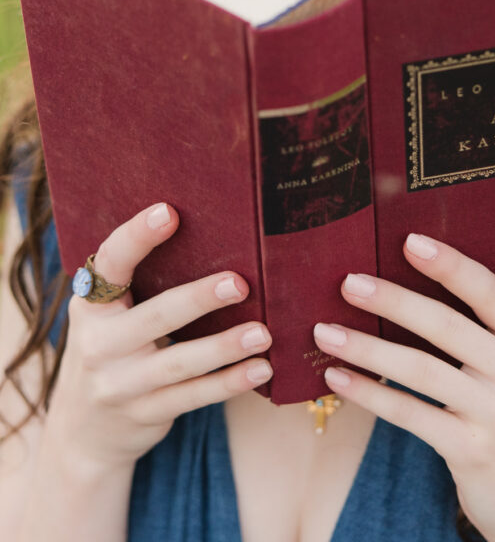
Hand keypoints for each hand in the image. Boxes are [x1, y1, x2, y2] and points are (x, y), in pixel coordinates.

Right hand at [44, 203, 271, 475]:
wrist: (83, 431)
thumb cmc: (113, 349)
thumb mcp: (110, 316)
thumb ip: (143, 284)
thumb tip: (214, 236)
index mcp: (92, 305)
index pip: (111, 262)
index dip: (137, 236)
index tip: (169, 212)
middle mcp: (99, 344)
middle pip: (154, 317)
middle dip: (198, 299)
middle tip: (240, 284)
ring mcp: (120, 385)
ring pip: (178, 362)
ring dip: (224, 347)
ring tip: (263, 333)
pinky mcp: (145, 414)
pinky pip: (193, 397)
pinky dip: (229, 383)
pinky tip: (261, 368)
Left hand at [313, 235, 494, 541]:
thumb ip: (480, 331)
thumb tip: (404, 282)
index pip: (489, 291)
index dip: (449, 265)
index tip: (409, 240)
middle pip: (447, 326)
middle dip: (392, 300)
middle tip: (348, 282)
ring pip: (420, 369)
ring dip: (366, 347)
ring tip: (325, 331)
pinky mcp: (472, 450)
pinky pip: (409, 413)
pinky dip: (369, 392)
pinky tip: (338, 377)